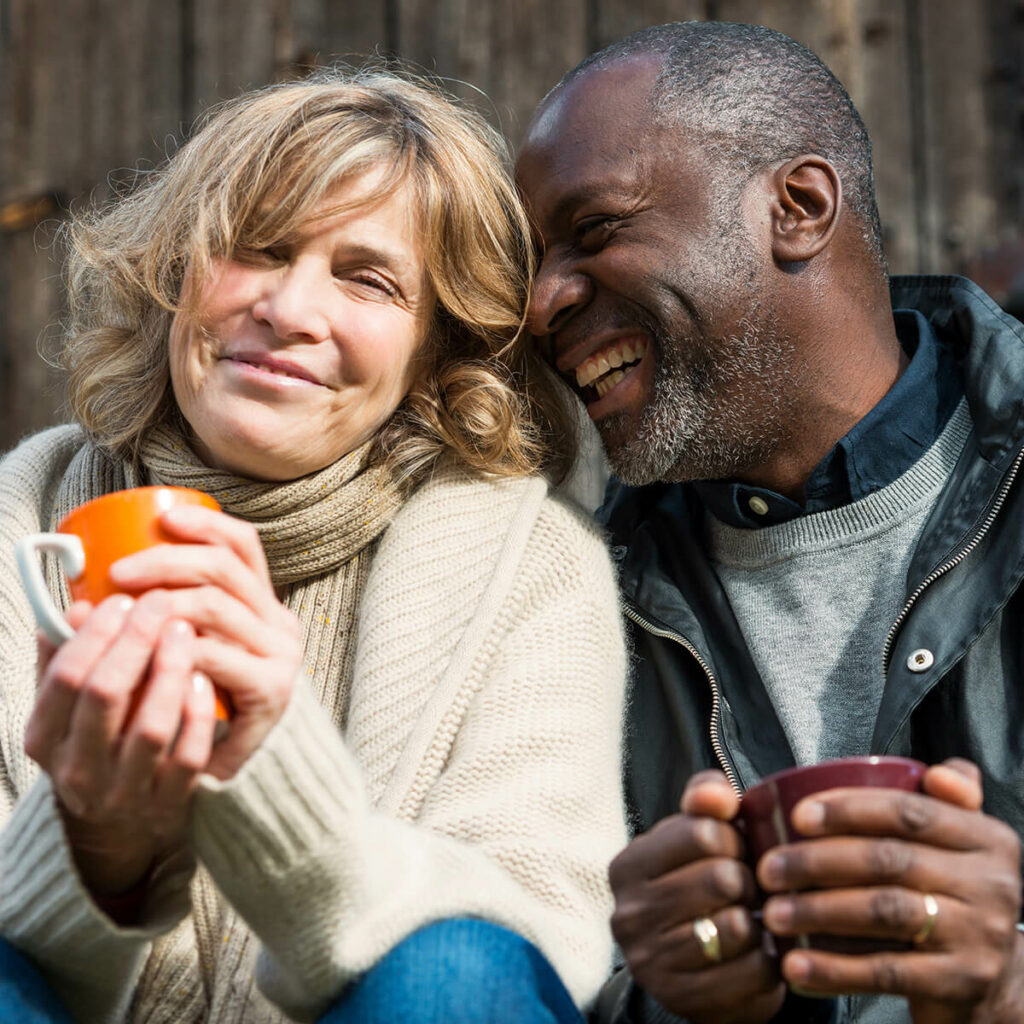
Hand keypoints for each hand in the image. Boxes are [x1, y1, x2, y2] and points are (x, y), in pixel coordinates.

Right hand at [25, 595, 216, 899]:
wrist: (119, 818)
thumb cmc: (94, 737)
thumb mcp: (66, 703)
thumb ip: (64, 656)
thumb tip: (78, 605)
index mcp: (44, 740)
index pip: (66, 678)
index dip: (95, 633)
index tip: (122, 599)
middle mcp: (78, 771)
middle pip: (106, 695)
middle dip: (135, 641)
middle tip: (160, 602)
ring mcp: (124, 792)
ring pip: (150, 727)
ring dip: (170, 671)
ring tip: (184, 630)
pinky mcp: (167, 803)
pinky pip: (188, 755)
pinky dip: (197, 715)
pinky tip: (205, 678)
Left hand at [108, 505, 301, 779]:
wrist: (234, 766)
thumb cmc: (198, 700)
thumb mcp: (188, 648)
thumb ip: (164, 616)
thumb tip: (87, 590)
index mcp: (262, 603)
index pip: (244, 545)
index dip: (205, 525)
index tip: (162, 518)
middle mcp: (279, 622)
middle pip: (224, 569)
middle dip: (167, 561)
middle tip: (119, 573)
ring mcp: (280, 655)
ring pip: (216, 607)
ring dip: (163, 603)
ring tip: (126, 614)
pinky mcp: (272, 690)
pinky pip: (217, 656)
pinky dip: (176, 649)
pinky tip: (152, 652)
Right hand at [609, 771, 784, 1022]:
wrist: (694, 966)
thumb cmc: (698, 884)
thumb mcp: (693, 836)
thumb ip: (705, 800)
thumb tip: (719, 795)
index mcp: (627, 866)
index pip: (702, 833)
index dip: (735, 839)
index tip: (735, 851)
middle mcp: (629, 914)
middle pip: (722, 878)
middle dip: (750, 880)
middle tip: (749, 888)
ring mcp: (652, 962)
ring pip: (736, 927)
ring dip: (759, 921)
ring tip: (753, 918)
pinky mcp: (685, 1001)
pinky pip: (753, 971)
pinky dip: (769, 958)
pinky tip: (759, 950)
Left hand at [758, 759, 1022, 1020]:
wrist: (993, 980)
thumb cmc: (952, 893)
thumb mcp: (961, 842)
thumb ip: (947, 799)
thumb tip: (935, 773)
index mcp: (987, 838)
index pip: (908, 812)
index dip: (848, 809)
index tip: (796, 817)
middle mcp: (992, 884)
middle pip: (888, 860)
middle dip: (817, 862)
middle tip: (767, 869)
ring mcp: (979, 936)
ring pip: (883, 912)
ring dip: (818, 911)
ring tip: (772, 913)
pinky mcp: (961, 984)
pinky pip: (887, 972)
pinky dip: (834, 969)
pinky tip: (794, 965)